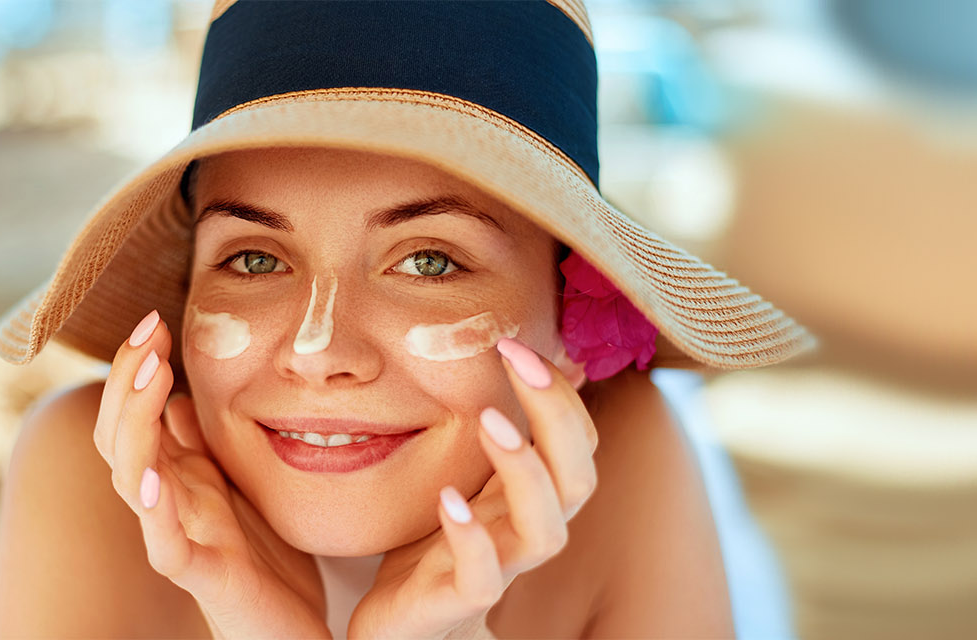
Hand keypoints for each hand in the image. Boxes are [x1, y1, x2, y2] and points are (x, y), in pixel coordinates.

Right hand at [99, 310, 330, 638]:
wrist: (293, 633)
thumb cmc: (268, 563)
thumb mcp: (240, 485)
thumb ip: (206, 446)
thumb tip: (177, 395)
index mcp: (177, 478)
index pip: (133, 413)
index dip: (135, 366)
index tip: (155, 318)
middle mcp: (167, 504)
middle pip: (118, 435)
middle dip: (127, 378)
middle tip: (148, 328)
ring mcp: (179, 539)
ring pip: (131, 478)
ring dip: (135, 423)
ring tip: (150, 375)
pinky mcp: (202, 576)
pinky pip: (165, 543)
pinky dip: (153, 509)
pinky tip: (152, 478)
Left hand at [348, 337, 599, 638]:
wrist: (399, 627)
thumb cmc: (430, 546)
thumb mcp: (459, 476)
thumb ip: (487, 432)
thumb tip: (514, 353)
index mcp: (525, 496)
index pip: (575, 441)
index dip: (560, 391)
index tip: (516, 341)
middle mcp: (522, 531)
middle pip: (577, 477)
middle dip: (557, 413)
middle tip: (516, 357)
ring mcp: (495, 568)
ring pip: (546, 530)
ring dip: (526, 471)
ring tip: (492, 422)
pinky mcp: (453, 601)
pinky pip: (483, 579)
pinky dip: (472, 538)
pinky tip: (448, 499)